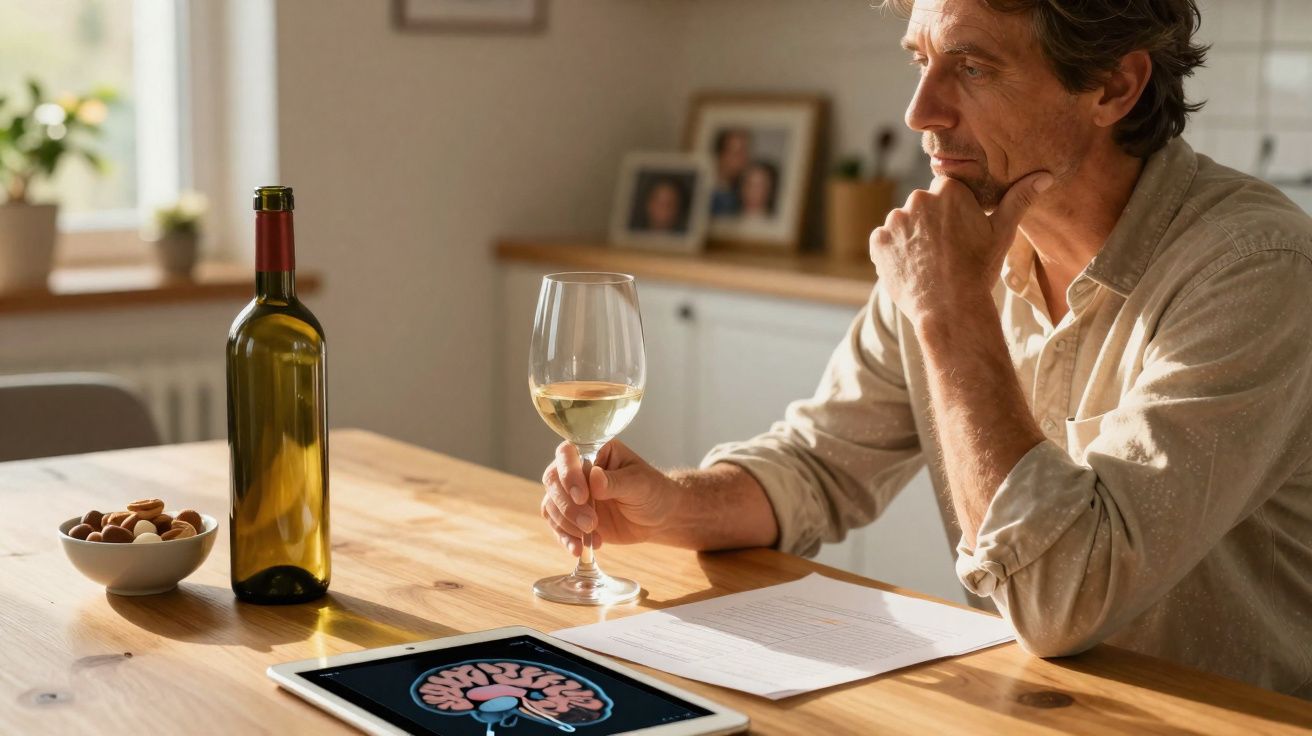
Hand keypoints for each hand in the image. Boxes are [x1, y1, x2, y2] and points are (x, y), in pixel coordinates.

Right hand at [540, 440, 677, 556]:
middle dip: (568, 506)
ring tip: (593, 535)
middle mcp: (578, 470)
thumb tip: (594, 477)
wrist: (659, 517)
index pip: (567, 454)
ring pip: (551, 505)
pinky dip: (566, 538)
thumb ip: (616, 481)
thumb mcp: (639, 484)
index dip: (568, 474)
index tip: (583, 497)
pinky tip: (580, 548)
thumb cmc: (652, 491)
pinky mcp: (572, 517)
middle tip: (591, 523)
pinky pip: (557, 526)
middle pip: (553, 481)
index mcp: (595, 452)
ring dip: (567, 524)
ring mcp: (572, 494)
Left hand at [869, 171, 1052, 326]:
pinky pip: (885, 242)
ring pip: (903, 224)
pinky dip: (894, 253)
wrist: (949, 309)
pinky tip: (912, 269)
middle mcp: (918, 199)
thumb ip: (1019, 200)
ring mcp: (894, 221)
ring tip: (929, 262)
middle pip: (923, 206)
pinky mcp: (877, 241)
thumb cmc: (978, 270)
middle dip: (931, 223)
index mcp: (948, 190)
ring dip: (911, 238)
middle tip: (945, 251)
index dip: (954, 213)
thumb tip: (1045, 176)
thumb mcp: (1002, 233)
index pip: (946, 192)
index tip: (959, 234)